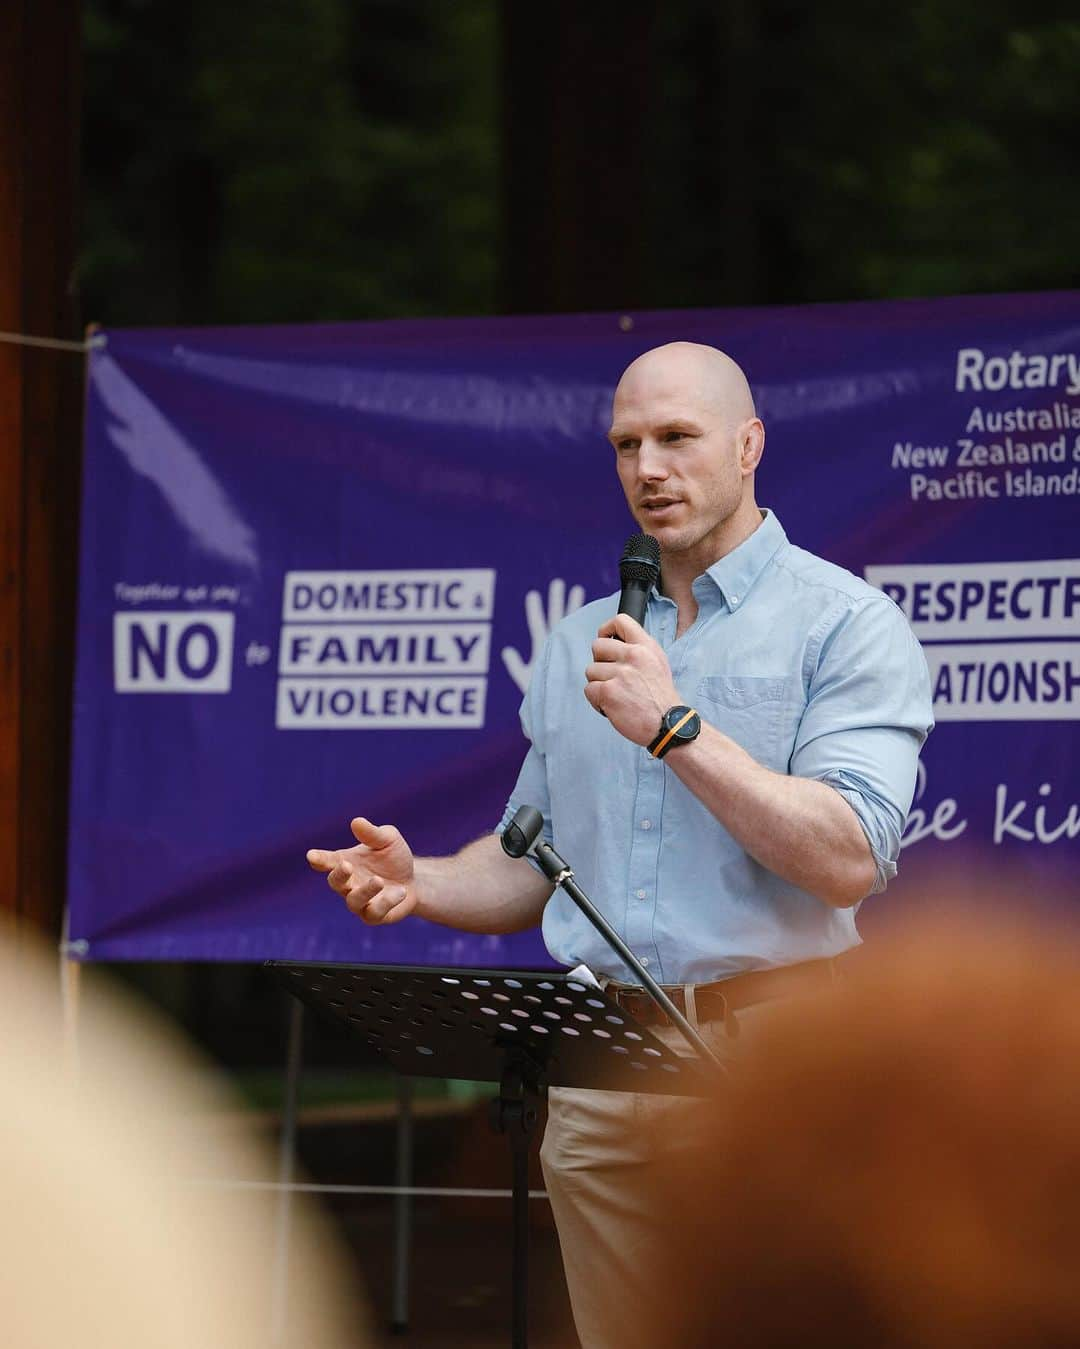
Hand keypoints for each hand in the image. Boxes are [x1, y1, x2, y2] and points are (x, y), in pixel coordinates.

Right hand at [306, 817, 417, 924]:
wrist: (414, 880)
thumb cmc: (394, 858)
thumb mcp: (388, 839)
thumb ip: (372, 834)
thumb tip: (357, 821)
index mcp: (345, 862)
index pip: (327, 861)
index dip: (318, 859)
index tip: (311, 855)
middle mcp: (349, 883)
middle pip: (335, 882)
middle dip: (339, 875)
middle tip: (346, 865)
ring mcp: (360, 902)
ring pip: (354, 901)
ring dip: (365, 891)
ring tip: (379, 880)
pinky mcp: (374, 916)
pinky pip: (375, 913)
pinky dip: (387, 902)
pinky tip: (401, 892)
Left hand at [501, 578, 585, 693]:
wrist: (559, 710)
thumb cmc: (541, 699)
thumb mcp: (523, 679)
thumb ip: (515, 665)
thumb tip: (506, 650)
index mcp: (542, 649)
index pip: (537, 624)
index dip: (534, 609)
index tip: (533, 594)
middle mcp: (555, 647)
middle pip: (556, 617)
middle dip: (557, 600)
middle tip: (559, 583)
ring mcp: (567, 649)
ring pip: (571, 623)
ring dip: (572, 606)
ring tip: (576, 589)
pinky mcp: (577, 655)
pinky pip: (582, 636)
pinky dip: (586, 624)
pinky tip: (592, 612)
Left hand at [584, 614, 680, 745]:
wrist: (668, 724)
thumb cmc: (660, 697)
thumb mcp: (657, 663)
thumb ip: (638, 649)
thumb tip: (613, 640)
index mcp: (646, 647)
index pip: (620, 621)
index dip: (606, 630)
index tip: (607, 641)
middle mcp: (634, 656)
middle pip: (597, 646)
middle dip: (600, 663)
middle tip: (614, 678)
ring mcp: (620, 674)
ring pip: (591, 671)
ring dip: (599, 685)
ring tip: (617, 695)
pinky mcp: (608, 692)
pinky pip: (589, 689)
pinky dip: (596, 701)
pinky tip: (612, 706)